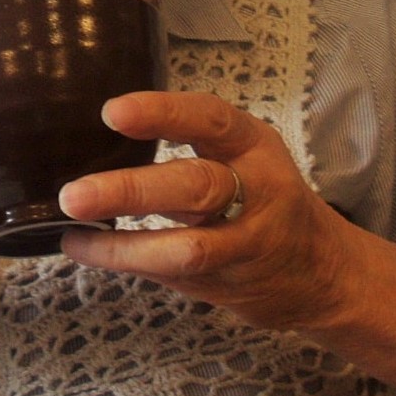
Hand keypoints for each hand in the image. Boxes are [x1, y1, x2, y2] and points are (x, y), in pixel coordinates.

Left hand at [57, 90, 354, 330]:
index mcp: (253, 146)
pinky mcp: (226, 283)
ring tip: (72, 228)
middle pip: (195, 187)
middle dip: (132, 190)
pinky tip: (82, 247)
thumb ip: (191, 140)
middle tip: (74, 194)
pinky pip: (169, 274)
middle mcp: (255, 192)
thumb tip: (99, 129)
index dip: (162, 114)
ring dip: (122, 244)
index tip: (112, 112)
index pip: (210, 121)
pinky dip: (122, 261)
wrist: (324, 272)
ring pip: (186, 247)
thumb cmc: (265, 195)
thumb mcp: (243, 153)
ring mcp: (243, 244)